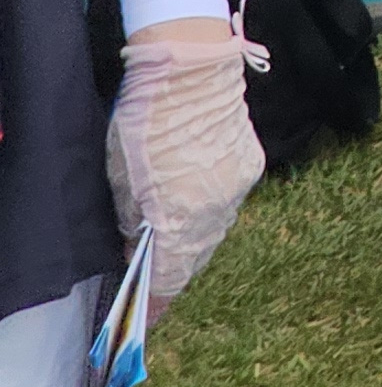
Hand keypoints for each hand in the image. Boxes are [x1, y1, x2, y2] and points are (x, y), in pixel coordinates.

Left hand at [106, 15, 262, 306]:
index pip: (170, 279)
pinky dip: (209, 206)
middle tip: (154, 271)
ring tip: (172, 233)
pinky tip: (194, 194)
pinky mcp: (253, 163)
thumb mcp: (122, 178)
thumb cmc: (146, 120)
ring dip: (193, 237)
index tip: (147, 319)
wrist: (192, 67)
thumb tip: (140, 246)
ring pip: (215, 229)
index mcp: (181, 218)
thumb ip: (134, 220)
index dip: (157, 303)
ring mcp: (239, 187)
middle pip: (195, 256)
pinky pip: (229, 199)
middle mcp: (217, 211)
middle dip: (174, 267)